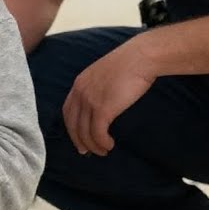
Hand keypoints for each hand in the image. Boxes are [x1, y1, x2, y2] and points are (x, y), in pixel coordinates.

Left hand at [62, 36, 155, 155]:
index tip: (78, 138)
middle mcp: (80, 92)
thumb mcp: (105, 74)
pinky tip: (110, 145)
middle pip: (73, 124)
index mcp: (79, 83)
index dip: (72, 127)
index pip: (68, 111)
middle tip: (86, 152)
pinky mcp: (103, 109)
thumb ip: (98, 87)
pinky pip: (97, 133)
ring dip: (93, 145)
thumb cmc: (129, 64)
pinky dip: (102, 142)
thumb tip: (103, 103)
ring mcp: (90, 100)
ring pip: (85, 132)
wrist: (140, 57)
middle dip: (79, 141)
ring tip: (104, 151)